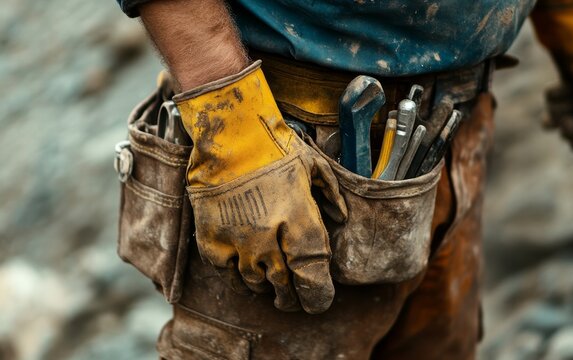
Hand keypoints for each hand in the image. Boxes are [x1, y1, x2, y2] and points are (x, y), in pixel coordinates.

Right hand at [175, 62, 346, 313]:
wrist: (229, 135)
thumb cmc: (275, 147)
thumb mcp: (315, 167)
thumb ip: (332, 196)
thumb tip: (342, 217)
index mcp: (300, 223)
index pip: (313, 278)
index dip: (318, 295)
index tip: (319, 299)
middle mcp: (269, 240)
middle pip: (285, 287)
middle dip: (293, 297)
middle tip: (296, 298)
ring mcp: (238, 243)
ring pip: (256, 284)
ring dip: (267, 286)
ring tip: (272, 282)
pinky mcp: (212, 242)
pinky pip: (228, 274)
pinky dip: (239, 275)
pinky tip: (246, 268)